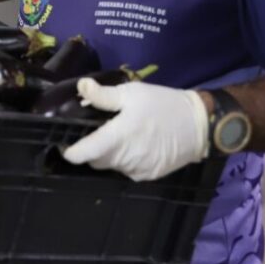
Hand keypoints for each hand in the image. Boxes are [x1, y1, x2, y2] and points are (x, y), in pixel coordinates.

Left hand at [62, 79, 208, 180]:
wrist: (200, 125)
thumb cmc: (162, 105)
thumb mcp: (132, 93)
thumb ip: (104, 95)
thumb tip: (81, 87)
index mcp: (117, 137)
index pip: (83, 154)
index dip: (70, 151)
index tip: (65, 144)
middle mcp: (125, 159)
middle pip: (94, 160)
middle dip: (90, 149)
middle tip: (96, 131)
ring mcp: (137, 170)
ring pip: (109, 166)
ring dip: (107, 155)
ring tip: (116, 136)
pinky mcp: (148, 176)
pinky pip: (126, 170)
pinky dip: (123, 160)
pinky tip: (133, 145)